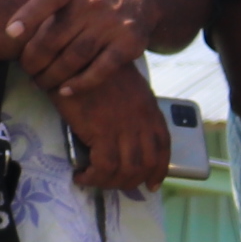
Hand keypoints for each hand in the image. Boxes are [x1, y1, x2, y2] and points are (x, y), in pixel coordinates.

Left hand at [0, 0, 154, 91]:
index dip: (28, 15)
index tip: (10, 33)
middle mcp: (93, 2)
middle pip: (55, 38)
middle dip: (34, 59)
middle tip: (25, 69)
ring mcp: (113, 25)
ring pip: (75, 57)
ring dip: (52, 75)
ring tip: (40, 82)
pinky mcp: (129, 45)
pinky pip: (101, 70)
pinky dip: (81, 84)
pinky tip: (65, 90)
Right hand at [50, 61, 169, 194]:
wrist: (76, 57)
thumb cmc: (95, 68)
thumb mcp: (125, 87)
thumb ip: (131, 109)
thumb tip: (125, 133)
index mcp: (150, 109)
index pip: (163, 147)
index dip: (159, 170)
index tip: (151, 184)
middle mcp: (142, 121)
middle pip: (146, 164)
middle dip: (131, 181)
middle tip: (113, 184)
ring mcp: (124, 127)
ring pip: (127, 170)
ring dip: (110, 183)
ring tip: (93, 179)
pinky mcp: (102, 131)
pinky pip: (105, 167)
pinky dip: (94, 178)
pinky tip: (82, 176)